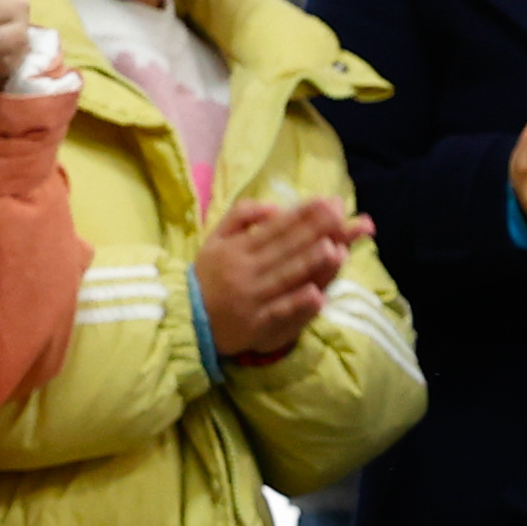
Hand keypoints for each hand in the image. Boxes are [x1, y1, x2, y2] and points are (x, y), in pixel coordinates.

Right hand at [193, 196, 355, 364]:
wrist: (186, 318)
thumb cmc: (209, 276)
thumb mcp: (216, 239)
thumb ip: (241, 217)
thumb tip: (275, 207)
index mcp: (238, 248)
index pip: (276, 228)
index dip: (302, 215)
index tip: (327, 201)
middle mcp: (246, 270)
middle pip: (285, 249)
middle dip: (315, 231)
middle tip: (340, 214)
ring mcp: (252, 297)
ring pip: (285, 277)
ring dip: (310, 263)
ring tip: (336, 248)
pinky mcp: (256, 323)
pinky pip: (279, 312)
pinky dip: (297, 303)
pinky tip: (317, 295)